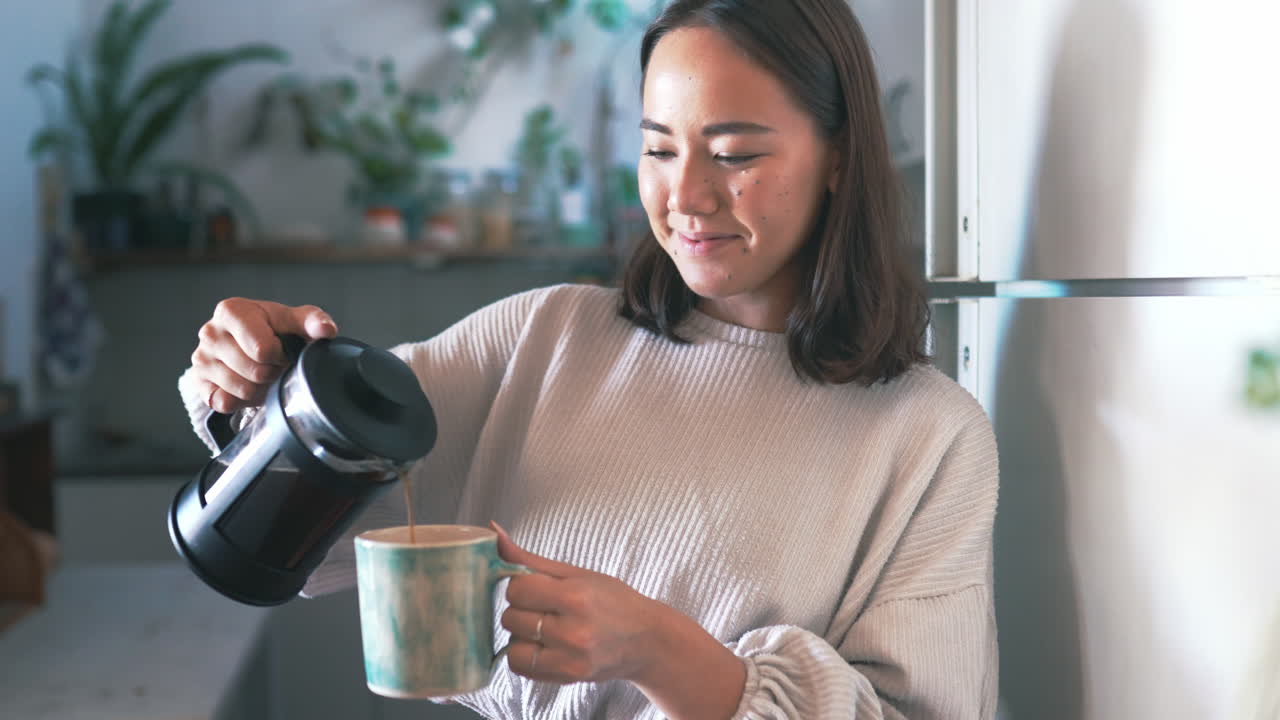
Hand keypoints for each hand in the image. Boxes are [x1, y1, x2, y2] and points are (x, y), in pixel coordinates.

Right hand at [191, 298, 337, 413]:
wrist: (246, 343)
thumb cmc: (273, 329)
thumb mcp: (294, 320)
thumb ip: (313, 322)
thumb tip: (327, 330)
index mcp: (231, 311)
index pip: (263, 349)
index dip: (280, 355)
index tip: (283, 350)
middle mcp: (210, 332)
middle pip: (254, 371)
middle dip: (272, 372)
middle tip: (275, 365)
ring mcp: (201, 359)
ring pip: (242, 390)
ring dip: (260, 387)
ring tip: (263, 374)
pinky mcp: (198, 382)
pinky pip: (225, 403)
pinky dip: (241, 401)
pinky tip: (247, 384)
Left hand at [492, 522, 665, 685]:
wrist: (647, 640)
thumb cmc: (612, 600)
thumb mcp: (576, 573)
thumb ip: (529, 558)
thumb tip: (492, 532)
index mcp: (575, 596)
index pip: (517, 588)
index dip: (522, 586)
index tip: (538, 588)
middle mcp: (572, 630)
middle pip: (511, 617)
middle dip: (522, 610)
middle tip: (545, 608)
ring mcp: (569, 658)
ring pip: (512, 645)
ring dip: (522, 636)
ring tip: (546, 629)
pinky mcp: (568, 677)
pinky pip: (521, 668)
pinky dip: (525, 656)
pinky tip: (545, 646)